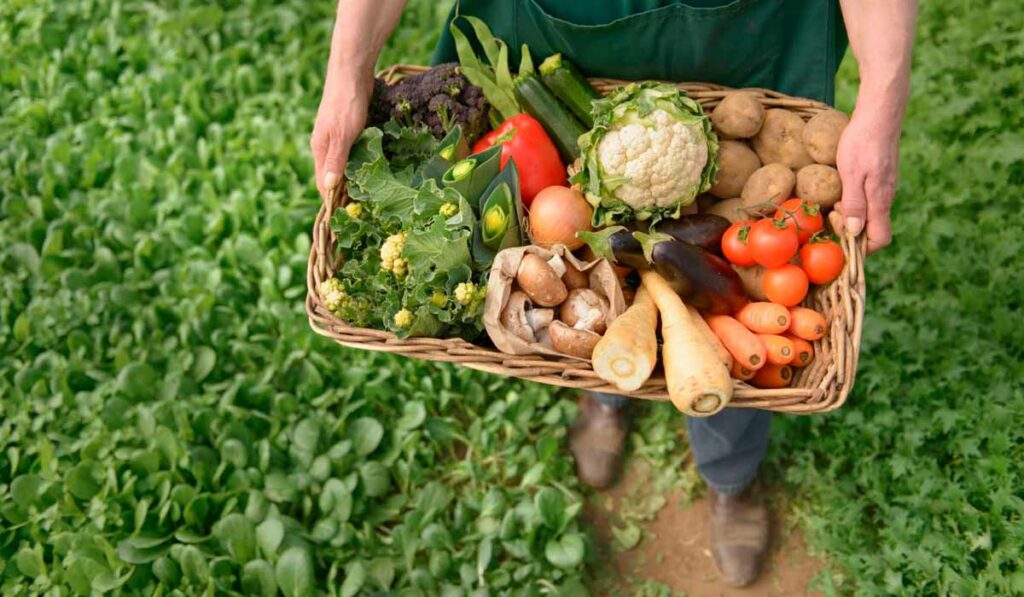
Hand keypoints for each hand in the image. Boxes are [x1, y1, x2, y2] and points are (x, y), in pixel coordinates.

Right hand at [310, 74, 372, 199]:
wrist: (352, 72)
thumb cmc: (346, 103)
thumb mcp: (343, 134)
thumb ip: (336, 160)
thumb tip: (328, 187)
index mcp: (320, 149)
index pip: (322, 183)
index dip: (333, 201)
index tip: (347, 219)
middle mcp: (325, 146)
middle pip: (332, 176)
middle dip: (344, 194)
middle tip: (364, 211)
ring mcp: (337, 137)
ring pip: (344, 164)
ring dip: (354, 179)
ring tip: (370, 196)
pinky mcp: (349, 129)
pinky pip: (353, 153)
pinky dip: (361, 164)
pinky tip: (372, 170)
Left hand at [834, 109, 901, 252]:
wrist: (879, 113)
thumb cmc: (863, 141)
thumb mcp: (852, 173)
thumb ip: (854, 204)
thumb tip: (854, 232)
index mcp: (881, 200)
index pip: (880, 239)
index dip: (860, 246)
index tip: (840, 234)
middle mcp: (886, 197)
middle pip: (873, 229)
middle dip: (850, 229)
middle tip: (832, 211)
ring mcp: (885, 187)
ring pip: (869, 214)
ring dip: (850, 214)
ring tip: (835, 199)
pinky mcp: (881, 177)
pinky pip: (868, 200)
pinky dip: (854, 201)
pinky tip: (841, 188)